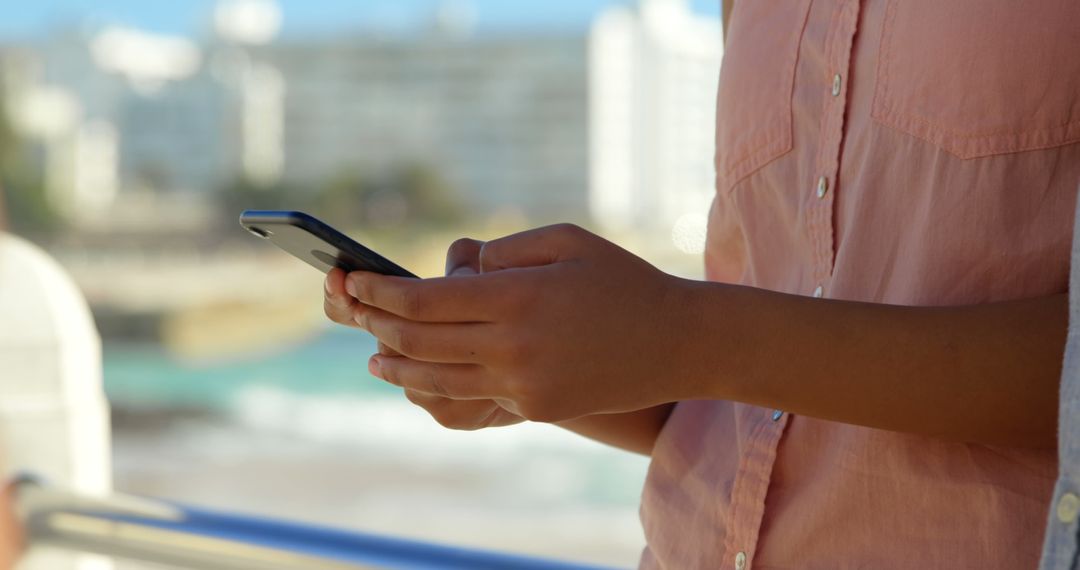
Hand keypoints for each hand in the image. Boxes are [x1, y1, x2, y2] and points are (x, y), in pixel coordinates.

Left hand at [345, 224, 695, 422]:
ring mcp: (523, 383)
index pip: (421, 301)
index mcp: (516, 295)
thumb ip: (504, 250)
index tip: (355, 282)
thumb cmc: (621, 279)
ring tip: (375, 360)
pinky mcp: (536, 408)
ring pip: (436, 379)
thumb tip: (457, 274)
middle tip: (354, 314)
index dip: (379, 293)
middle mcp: (513, 344)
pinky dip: (443, 382)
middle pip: (418, 342)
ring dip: (397, 368)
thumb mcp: (566, 240)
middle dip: (376, 327)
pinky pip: (476, 394)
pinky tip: (427, 375)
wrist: (678, 342)